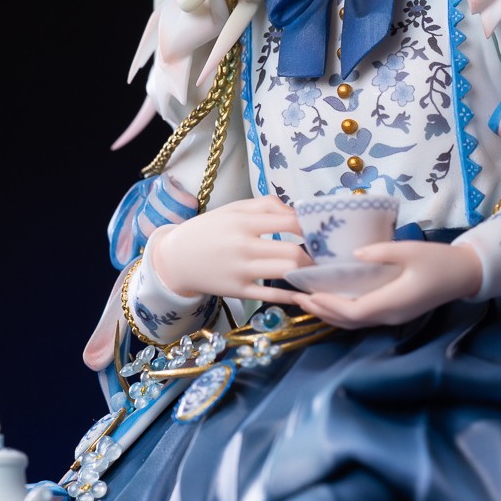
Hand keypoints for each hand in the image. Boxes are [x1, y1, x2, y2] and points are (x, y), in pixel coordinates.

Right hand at [150, 196, 311, 304]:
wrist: (175, 258)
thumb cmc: (209, 230)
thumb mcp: (233, 209)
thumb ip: (266, 205)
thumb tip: (295, 212)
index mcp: (243, 221)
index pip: (289, 221)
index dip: (311, 226)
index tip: (321, 230)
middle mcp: (243, 246)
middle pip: (293, 252)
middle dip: (314, 255)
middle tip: (325, 255)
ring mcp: (241, 271)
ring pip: (286, 273)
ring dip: (307, 273)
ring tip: (316, 269)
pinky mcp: (238, 291)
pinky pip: (273, 295)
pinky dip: (293, 294)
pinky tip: (304, 290)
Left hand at [290, 238, 482, 327]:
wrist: (465, 275)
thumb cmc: (439, 261)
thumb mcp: (411, 250)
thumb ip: (381, 252)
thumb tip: (354, 253)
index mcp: (392, 302)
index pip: (353, 311)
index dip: (328, 305)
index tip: (308, 294)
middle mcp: (389, 316)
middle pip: (348, 321)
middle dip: (321, 311)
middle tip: (296, 298)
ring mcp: (392, 317)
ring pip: (354, 322)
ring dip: (330, 313)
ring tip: (308, 301)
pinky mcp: (394, 313)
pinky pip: (363, 317)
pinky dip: (343, 312)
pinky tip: (332, 301)